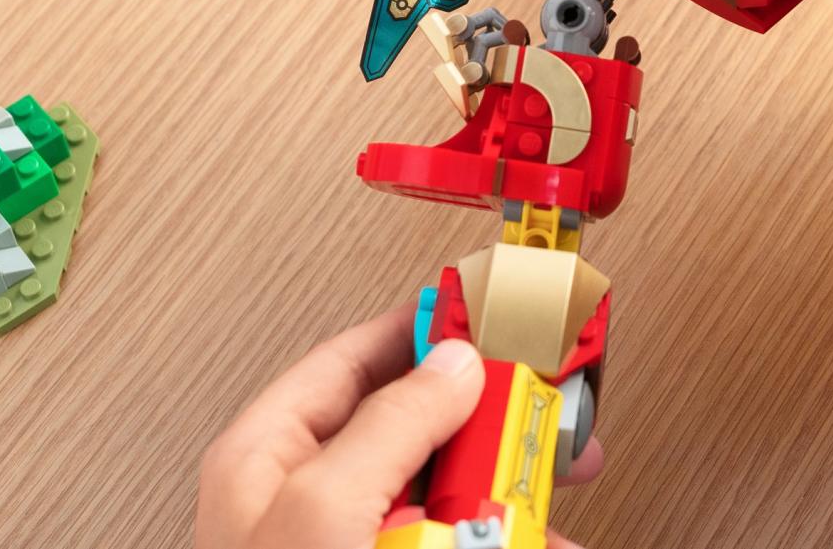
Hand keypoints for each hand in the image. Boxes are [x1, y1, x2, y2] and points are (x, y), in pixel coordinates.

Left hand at [196, 304, 602, 548]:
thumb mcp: (323, 511)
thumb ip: (389, 426)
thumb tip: (449, 365)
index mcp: (269, 460)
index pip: (356, 359)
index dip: (426, 327)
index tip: (491, 306)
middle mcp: (310, 502)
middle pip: (418, 424)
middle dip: (492, 413)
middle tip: (549, 400)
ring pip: (451, 492)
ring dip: (513, 486)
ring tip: (563, 481)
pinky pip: (465, 543)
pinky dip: (512, 539)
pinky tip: (545, 539)